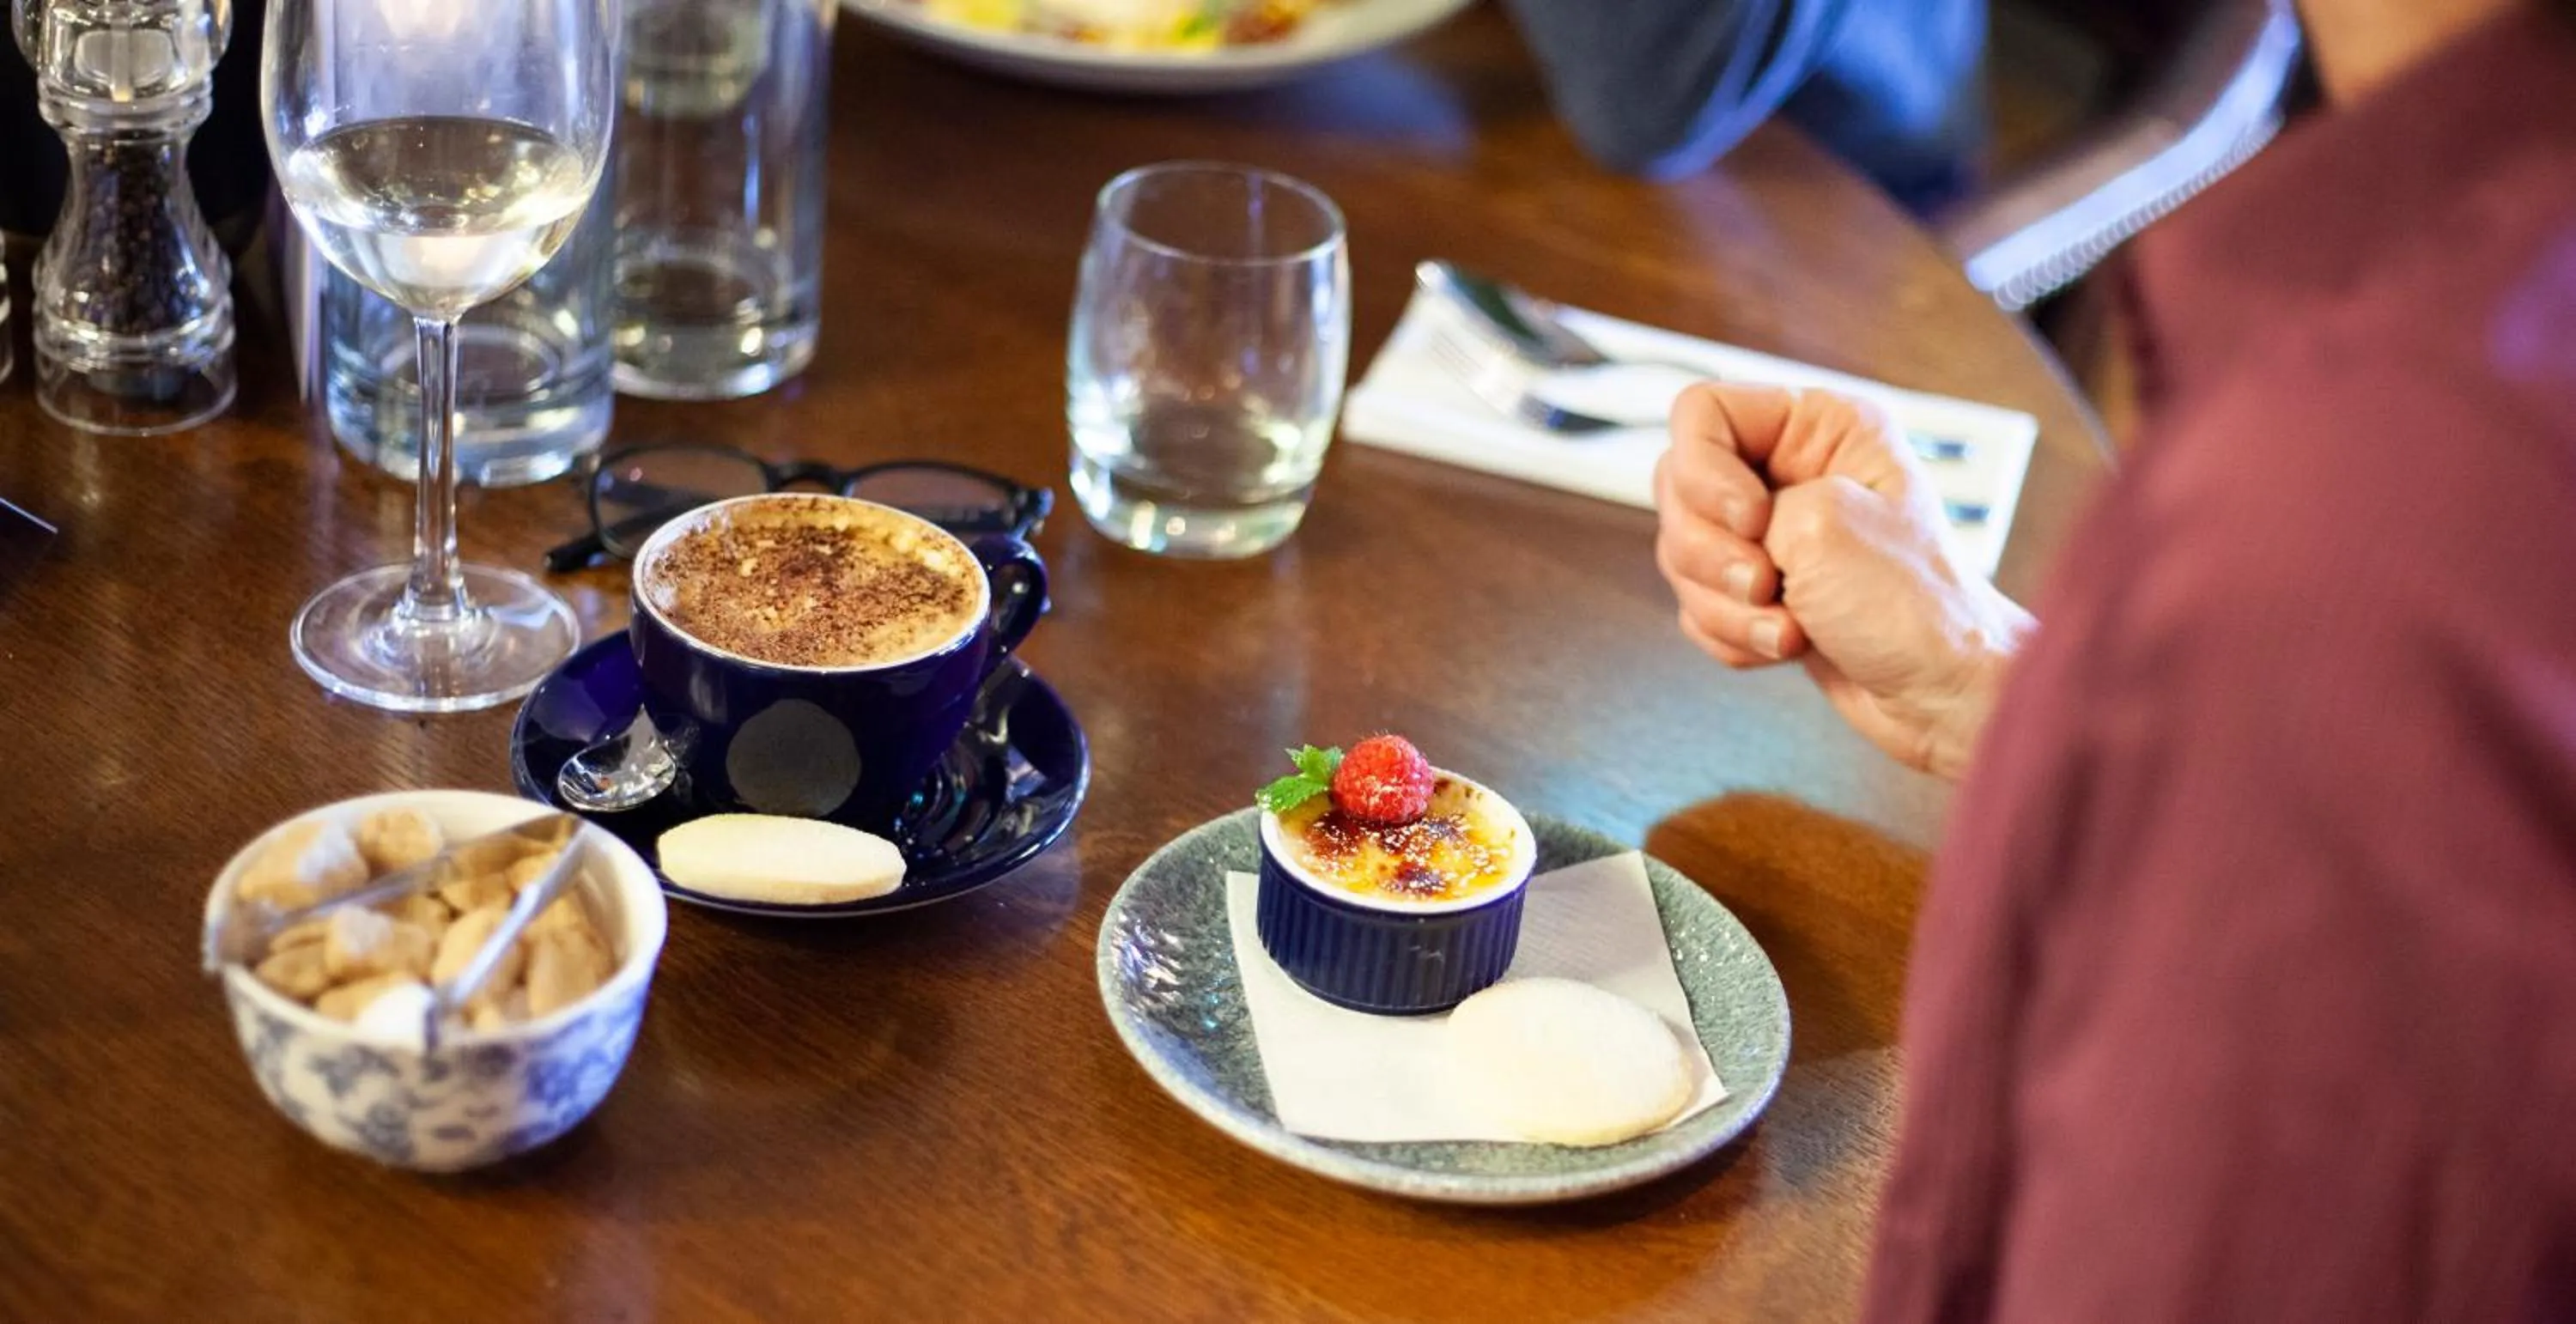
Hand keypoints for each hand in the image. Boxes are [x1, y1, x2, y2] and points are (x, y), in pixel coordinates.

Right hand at [1653, 384, 2033, 778]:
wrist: (1945, 695)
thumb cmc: (1915, 607)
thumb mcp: (1822, 527)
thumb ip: (1737, 501)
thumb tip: (1706, 529)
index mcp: (1821, 428)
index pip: (1703, 412)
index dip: (1706, 472)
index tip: (1752, 521)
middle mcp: (1792, 470)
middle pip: (1677, 486)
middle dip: (1711, 552)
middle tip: (1767, 583)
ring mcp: (1773, 533)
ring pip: (1682, 554)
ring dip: (1726, 605)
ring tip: (1790, 627)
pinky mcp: (1760, 590)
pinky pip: (1697, 605)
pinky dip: (1731, 635)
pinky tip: (1787, 646)